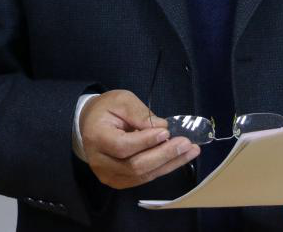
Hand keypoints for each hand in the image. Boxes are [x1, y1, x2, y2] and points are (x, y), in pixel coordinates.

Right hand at [79, 89, 199, 188]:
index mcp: (96, 137)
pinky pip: (144, 178)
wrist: (92, 123)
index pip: (122, 146)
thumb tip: (162, 128)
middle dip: (163, 155)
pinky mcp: (119, 181)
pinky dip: (163, 168)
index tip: (166, 132)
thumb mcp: (122, 100)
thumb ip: (140, 114)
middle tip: (185, 143)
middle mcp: (100, 161)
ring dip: (169, 164)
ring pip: (142, 175)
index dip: (145, 142)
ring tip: (190, 151)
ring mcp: (109, 175)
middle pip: (134, 166)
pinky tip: (178, 158)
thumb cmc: (107, 109)